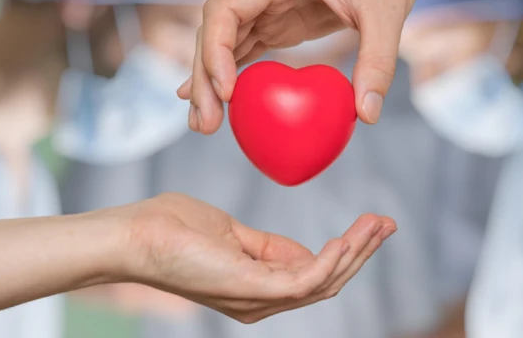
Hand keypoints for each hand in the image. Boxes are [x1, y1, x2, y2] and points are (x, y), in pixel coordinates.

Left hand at [96, 193, 395, 323]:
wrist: (135, 234)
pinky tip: (350, 238)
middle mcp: (261, 301)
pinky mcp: (250, 287)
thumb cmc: (173, 229)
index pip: (314, 275)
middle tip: (387, 223)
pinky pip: (305, 279)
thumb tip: (300, 250)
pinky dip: (332, 259)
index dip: (347, 250)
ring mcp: (257, 297)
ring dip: (356, 252)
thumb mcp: (230, 233)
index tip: (371, 222)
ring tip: (378, 224)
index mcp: (257, 287)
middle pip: (327, 282)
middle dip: (362, 253)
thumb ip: (265, 245)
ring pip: (324, 283)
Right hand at [178, 0, 435, 132]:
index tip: (228, 91)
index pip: (225, 10)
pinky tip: (219, 104)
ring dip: (211, 84)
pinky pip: (243, 52)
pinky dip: (229, 79)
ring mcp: (265, 8)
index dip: (216, 50)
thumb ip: (378, 60)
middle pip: (213, 33)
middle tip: (207, 124)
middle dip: (204, 78)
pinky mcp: (276, 25)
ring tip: (205, 125)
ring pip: (222, 46)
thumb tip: (367, 115)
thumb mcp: (387, 11)